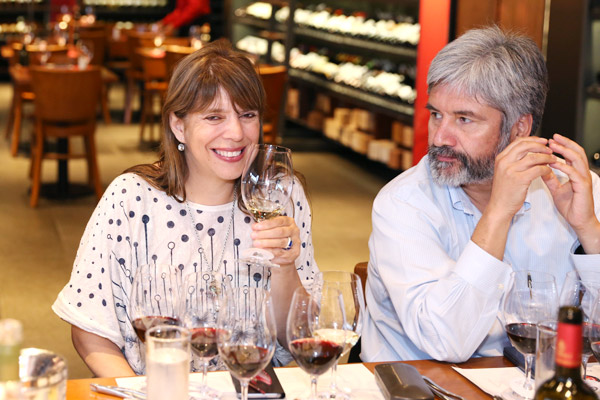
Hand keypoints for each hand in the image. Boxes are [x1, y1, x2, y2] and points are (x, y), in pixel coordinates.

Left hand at [251, 216, 299, 266]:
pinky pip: (281, 252)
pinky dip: (270, 251)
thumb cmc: (277, 238)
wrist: (284, 254)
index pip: (279, 221)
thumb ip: (266, 228)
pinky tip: (263, 250)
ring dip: (267, 242)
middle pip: (280, 231)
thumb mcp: (273, 229)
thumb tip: (254, 227)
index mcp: (289, 222)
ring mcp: (295, 242)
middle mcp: (294, 231)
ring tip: (256, 243)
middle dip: (265, 233)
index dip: (266, 224)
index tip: (255, 227)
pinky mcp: (294, 253)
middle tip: (253, 235)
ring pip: (281, 242)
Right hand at [487, 136, 555, 218]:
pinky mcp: (519, 180)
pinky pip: (537, 169)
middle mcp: (504, 162)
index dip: (533, 139)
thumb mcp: (505, 171)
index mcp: (501, 158)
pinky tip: (548, 171)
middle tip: (550, 149)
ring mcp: (510, 171)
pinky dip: (546, 169)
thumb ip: (514, 160)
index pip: (518, 142)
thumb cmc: (505, 191)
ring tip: (553, 160)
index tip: (542, 141)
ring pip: (533, 157)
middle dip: (540, 146)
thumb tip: (531, 150)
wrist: (499, 207)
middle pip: (525, 146)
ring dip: (546, 157)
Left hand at [542, 133, 599, 252]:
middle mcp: (582, 173)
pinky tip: (553, 163)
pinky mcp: (583, 187)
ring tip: (552, 146)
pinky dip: (564, 166)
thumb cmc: (570, 205)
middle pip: (577, 152)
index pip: (572, 153)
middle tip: (552, 138)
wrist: (578, 220)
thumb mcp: (556, 189)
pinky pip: (574, 173)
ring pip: (577, 159)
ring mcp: (584, 179)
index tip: (549, 140)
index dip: (562, 145)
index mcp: (576, 172)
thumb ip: (550, 178)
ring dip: (564, 151)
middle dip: (565, 143)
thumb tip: (541, 169)